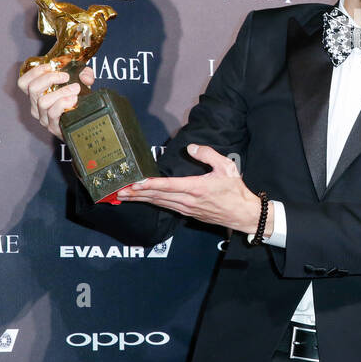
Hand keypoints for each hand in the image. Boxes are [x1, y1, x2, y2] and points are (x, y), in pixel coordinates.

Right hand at [17, 63, 94, 138]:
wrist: (84, 125)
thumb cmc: (78, 103)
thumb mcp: (81, 84)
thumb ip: (84, 76)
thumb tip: (84, 75)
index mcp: (37, 95)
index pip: (24, 83)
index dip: (34, 72)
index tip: (50, 66)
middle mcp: (37, 106)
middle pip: (32, 88)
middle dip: (49, 78)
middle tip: (66, 77)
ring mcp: (43, 117)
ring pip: (43, 101)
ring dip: (61, 92)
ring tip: (75, 89)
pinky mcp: (52, 127)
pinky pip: (53, 113)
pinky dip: (64, 103)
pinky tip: (74, 99)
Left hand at [116, 144, 261, 233]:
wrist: (242, 214)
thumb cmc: (235, 191)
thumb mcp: (226, 167)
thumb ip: (208, 154)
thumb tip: (191, 147)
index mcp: (196, 188)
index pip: (167, 186)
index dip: (149, 185)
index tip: (134, 184)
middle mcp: (188, 201)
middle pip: (157, 197)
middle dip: (136, 194)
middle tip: (118, 191)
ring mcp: (187, 209)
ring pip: (159, 203)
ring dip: (141, 200)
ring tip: (124, 196)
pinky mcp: (188, 213)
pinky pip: (166, 207)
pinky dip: (152, 203)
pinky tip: (144, 200)